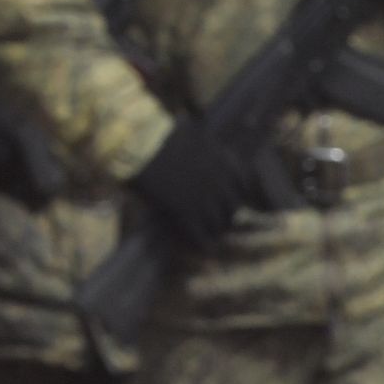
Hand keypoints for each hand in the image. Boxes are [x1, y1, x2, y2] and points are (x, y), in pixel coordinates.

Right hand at [128, 120, 247, 247]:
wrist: (138, 142)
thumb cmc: (156, 136)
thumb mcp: (189, 135)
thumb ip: (203, 148)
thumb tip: (201, 146)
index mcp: (224, 161)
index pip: (245, 186)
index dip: (239, 196)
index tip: (234, 202)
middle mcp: (220, 182)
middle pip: (233, 209)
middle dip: (224, 215)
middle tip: (211, 220)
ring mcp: (204, 199)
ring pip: (219, 226)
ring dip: (212, 231)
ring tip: (202, 234)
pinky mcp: (186, 213)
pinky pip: (201, 238)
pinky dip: (200, 245)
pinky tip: (198, 248)